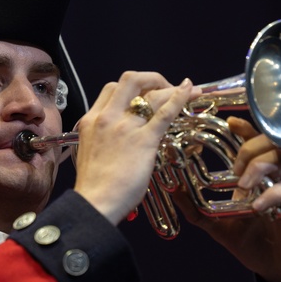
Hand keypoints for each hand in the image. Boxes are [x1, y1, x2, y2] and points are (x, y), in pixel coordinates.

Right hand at [72, 72, 192, 224]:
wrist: (95, 202)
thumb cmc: (94, 187)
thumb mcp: (91, 154)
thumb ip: (103, 142)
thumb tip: (117, 144)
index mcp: (92, 121)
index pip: (112, 89)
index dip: (132, 87)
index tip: (145, 93)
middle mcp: (107, 118)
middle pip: (131, 80)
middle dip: (151, 79)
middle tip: (165, 89)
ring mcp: (126, 127)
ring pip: (152, 94)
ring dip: (172, 89)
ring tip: (188, 90)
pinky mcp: (144, 140)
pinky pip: (165, 113)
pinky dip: (180, 98)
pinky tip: (189, 92)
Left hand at [173, 116, 280, 281]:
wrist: (280, 270)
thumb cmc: (254, 244)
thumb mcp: (218, 226)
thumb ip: (196, 209)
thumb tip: (173, 190)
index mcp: (255, 177)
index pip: (251, 142)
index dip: (243, 129)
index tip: (228, 122)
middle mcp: (272, 178)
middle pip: (268, 142)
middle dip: (248, 148)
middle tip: (235, 168)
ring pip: (280, 159)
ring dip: (258, 167)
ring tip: (244, 185)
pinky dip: (270, 194)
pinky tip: (257, 206)